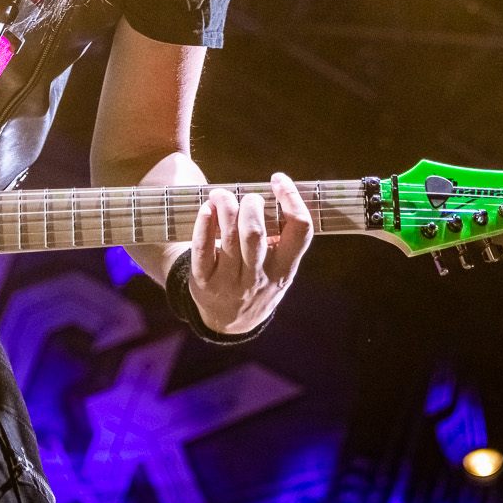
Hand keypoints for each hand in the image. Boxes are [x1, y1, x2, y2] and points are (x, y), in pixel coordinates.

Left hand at [187, 172, 313, 333]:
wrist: (230, 322)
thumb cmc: (259, 283)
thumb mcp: (281, 270)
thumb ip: (282, 239)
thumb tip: (276, 191)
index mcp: (284, 269)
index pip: (300, 230)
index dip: (292, 199)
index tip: (279, 180)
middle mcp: (259, 277)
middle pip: (255, 233)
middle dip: (250, 204)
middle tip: (248, 197)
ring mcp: (230, 281)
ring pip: (228, 237)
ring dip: (225, 206)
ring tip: (222, 194)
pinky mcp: (204, 281)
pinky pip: (202, 249)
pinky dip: (203, 224)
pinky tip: (206, 209)